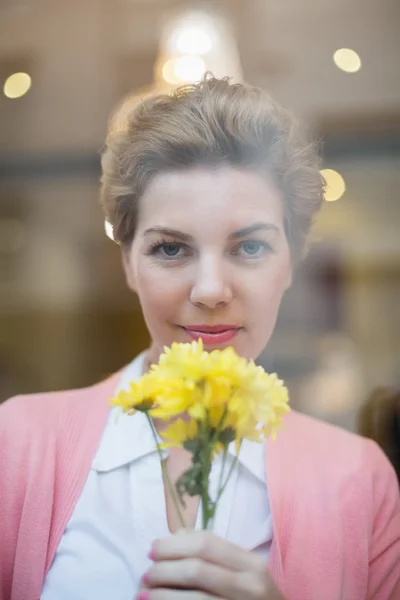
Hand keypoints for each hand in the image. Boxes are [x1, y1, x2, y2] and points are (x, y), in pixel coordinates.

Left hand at [137, 529, 284, 599]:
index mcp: (250, 564)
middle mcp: (249, 586)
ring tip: (143, 593)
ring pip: (193, 599)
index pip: (206, 544)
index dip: (173, 544)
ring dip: (161, 595)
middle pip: (196, 569)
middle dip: (163, 570)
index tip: (152, 549)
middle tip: (145, 574)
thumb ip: (213, 552)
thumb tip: (174, 536)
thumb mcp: (243, 571)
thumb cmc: (254, 598)